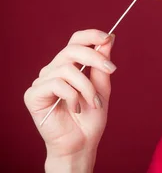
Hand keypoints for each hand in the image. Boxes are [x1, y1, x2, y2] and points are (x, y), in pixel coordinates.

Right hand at [24, 29, 116, 164]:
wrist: (81, 143)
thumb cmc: (90, 117)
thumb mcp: (102, 87)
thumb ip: (102, 65)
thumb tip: (108, 39)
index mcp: (70, 66)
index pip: (76, 41)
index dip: (90, 36)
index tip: (107, 38)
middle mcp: (54, 70)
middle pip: (71, 50)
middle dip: (94, 57)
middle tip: (111, 69)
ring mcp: (42, 82)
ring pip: (67, 69)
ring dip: (87, 86)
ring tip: (93, 102)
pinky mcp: (33, 95)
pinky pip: (57, 84)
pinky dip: (73, 96)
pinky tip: (76, 109)